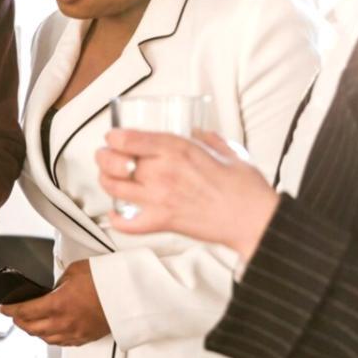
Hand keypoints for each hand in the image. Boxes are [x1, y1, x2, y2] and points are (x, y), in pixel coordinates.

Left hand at [0, 260, 109, 346]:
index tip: (3, 308)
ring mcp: (75, 333)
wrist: (130, 294)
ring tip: (29, 324)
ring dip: (33, 331)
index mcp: (58, 304)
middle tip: (14, 315)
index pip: (24, 311)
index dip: (9, 310)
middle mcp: (64, 322)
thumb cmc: (107, 280)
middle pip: (31, 328)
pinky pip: (61, 342)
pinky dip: (50, 337)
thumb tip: (52, 289)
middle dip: (19, 322)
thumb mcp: (75, 271)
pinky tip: (49, 332)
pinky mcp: (85, 338)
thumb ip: (58, 282)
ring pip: (45, 338)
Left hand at [96, 129, 278, 260]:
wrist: (253, 218)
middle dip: (104, 157)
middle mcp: (163, 171)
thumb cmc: (244, 186)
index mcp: (177, 149)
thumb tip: (195, 133)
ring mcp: (160, 198)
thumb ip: (206, 139)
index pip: (129, 138)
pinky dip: (116, 220)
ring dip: (105, 181)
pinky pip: (128, 224)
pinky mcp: (163, 221)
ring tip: (107, 178)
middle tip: (104, 156)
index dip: (114, 137)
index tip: (113, 137)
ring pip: (115, 187)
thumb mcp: (226, 149)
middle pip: (115, 161)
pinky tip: (115, 213)